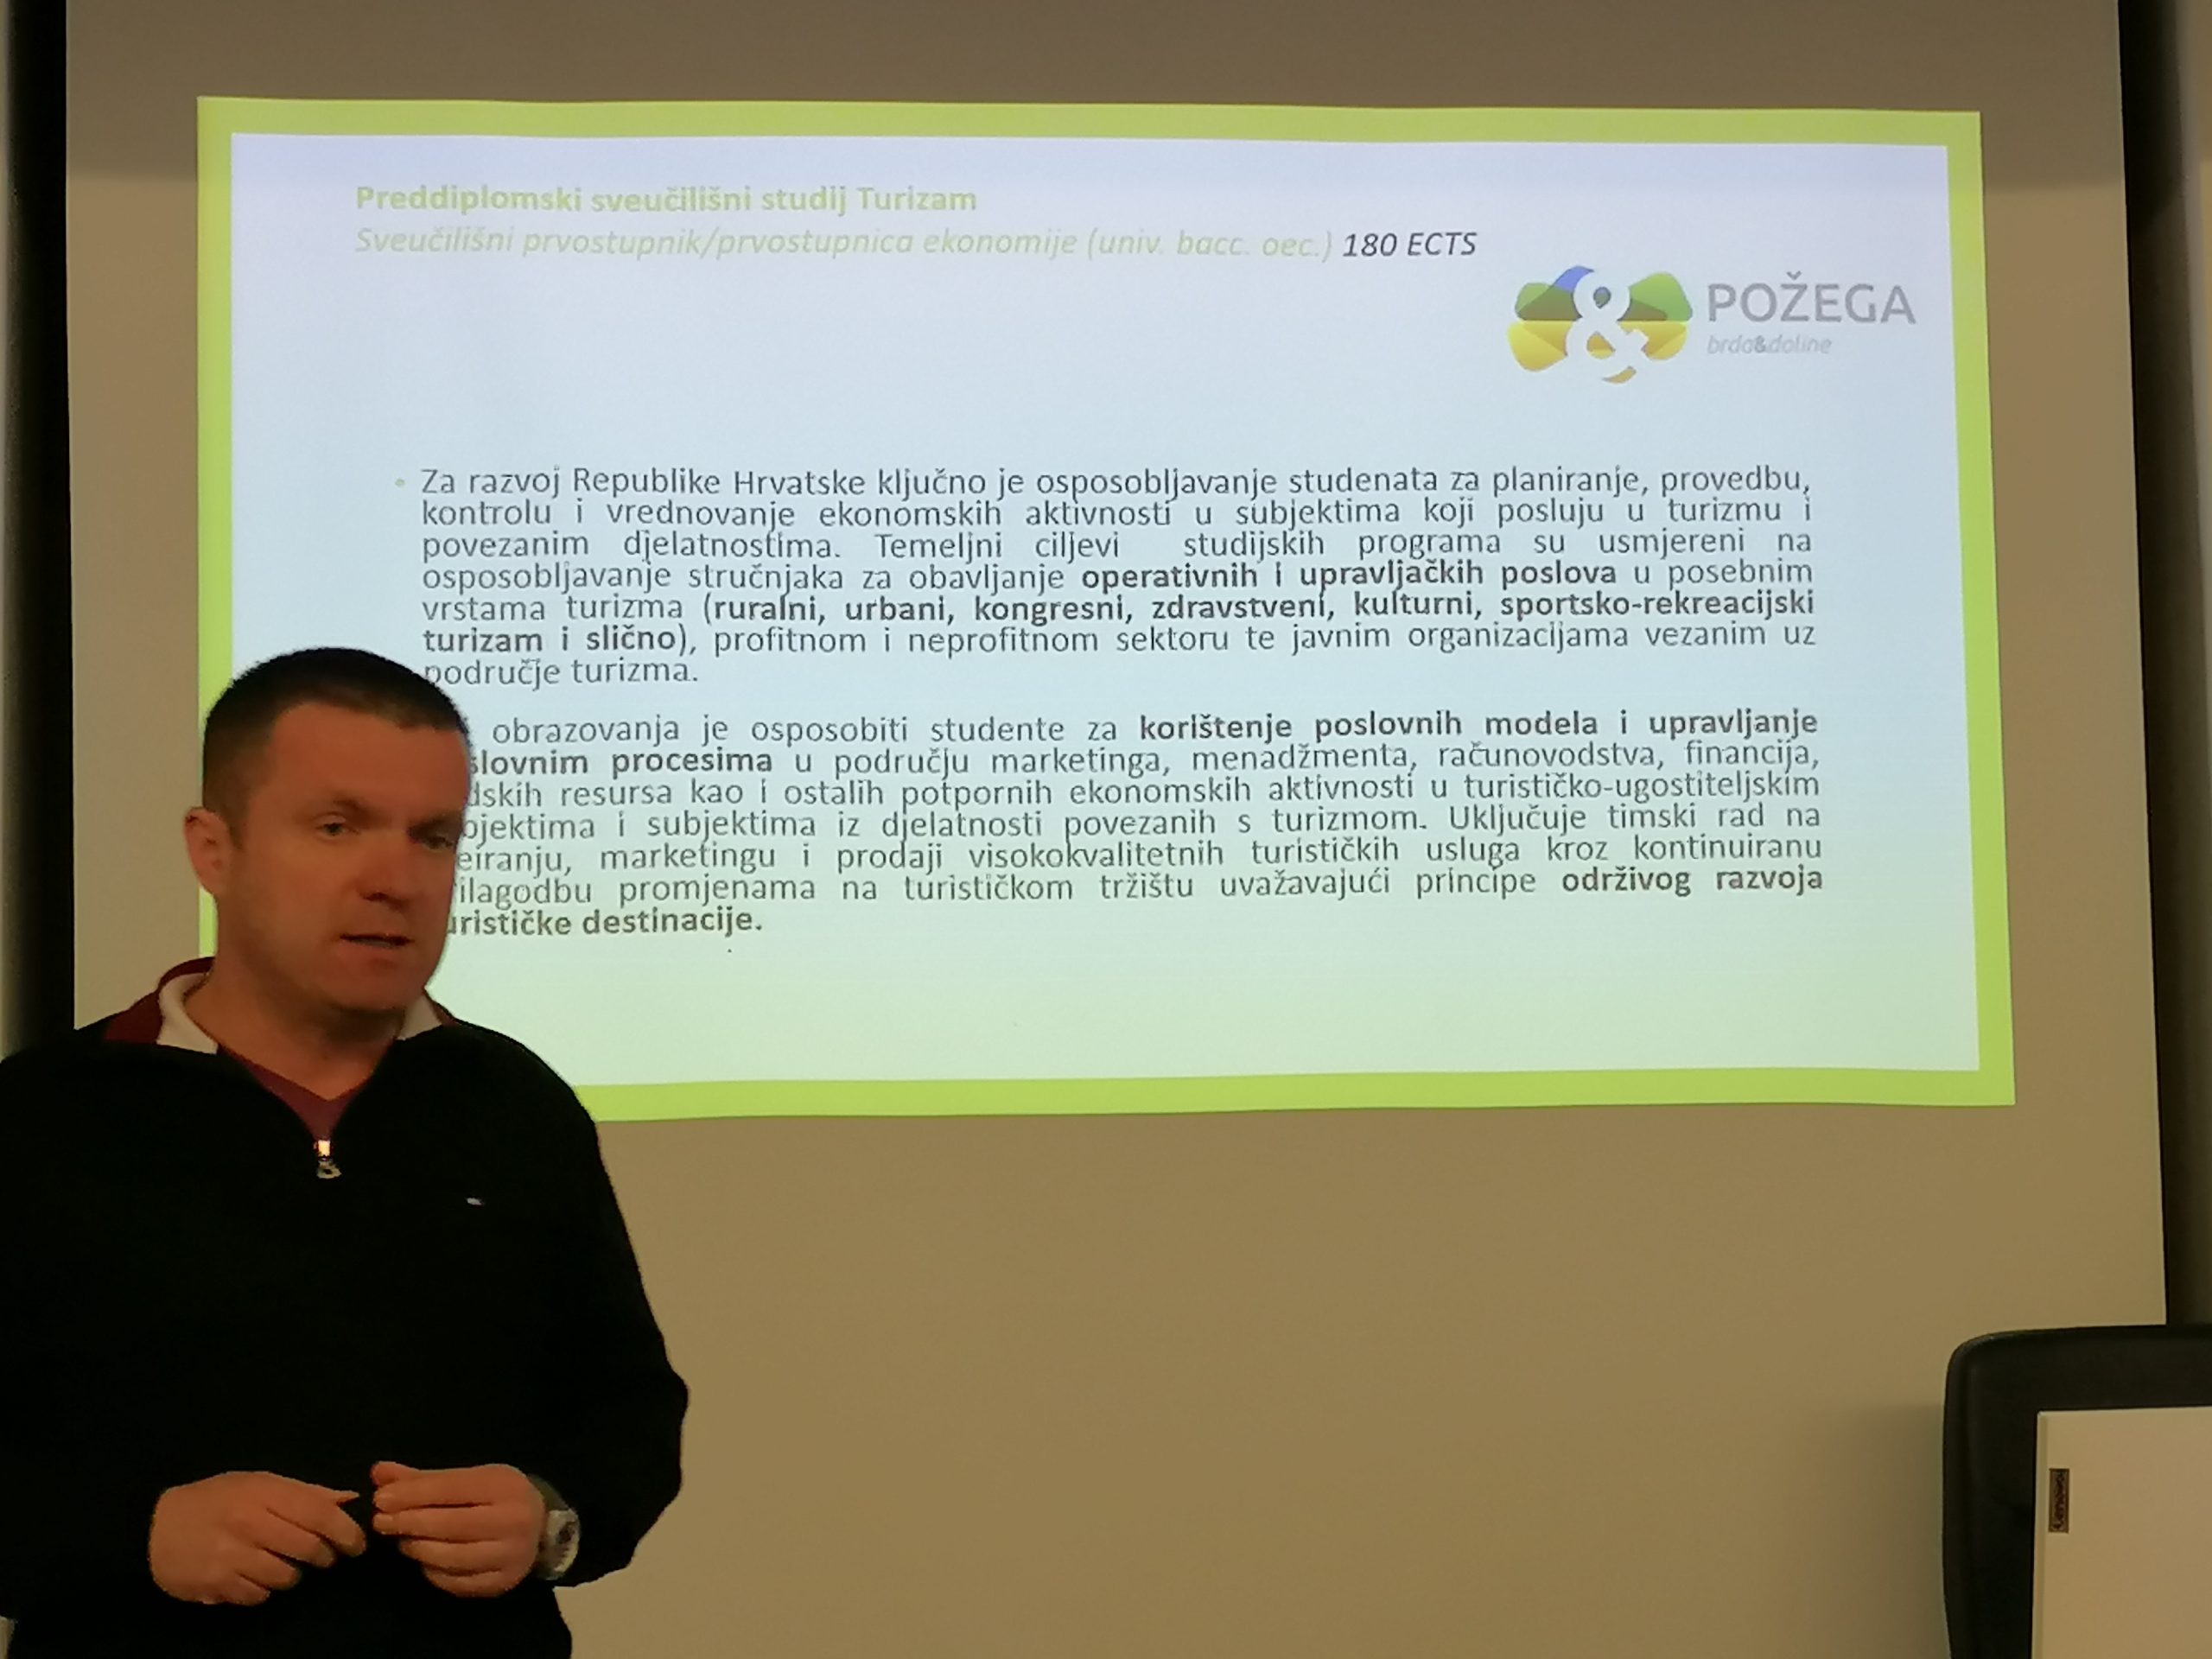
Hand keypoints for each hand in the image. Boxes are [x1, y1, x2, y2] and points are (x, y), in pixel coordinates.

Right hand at [149, 1471, 367, 1606]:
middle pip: (308, 1548)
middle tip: (324, 1556)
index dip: (346, 1531)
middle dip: (325, 1556)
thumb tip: (349, 1499)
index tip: (356, 1544)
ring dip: (293, 1574)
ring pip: (286, 1577)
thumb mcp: (257, 1483)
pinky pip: (258, 1596)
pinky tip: (253, 1576)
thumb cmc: (214, 1500)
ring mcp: (231, 1557)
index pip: (319, 1513)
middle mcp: (248, 1524)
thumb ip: (304, 1493)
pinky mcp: (215, 1585)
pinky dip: (263, 1590)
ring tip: (283, 1564)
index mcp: (262, 1493)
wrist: (153, 1528)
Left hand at [370, 1461, 543, 1598]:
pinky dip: (433, 1572)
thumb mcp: (470, 1479)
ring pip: (450, 1557)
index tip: (380, 1499)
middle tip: (380, 1522)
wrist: (543, 1528)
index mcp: (505, 1486)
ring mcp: (509, 1556)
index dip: (412, 1494)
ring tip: (401, 1540)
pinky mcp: (501, 1583)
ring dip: (417, 1548)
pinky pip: (456, 1582)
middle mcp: (512, 1520)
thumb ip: (424, 1479)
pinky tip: (424, 1560)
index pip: (451, 1489)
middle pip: (449, 1524)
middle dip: (409, 1522)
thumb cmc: (499, 1497)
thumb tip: (378, 1472)